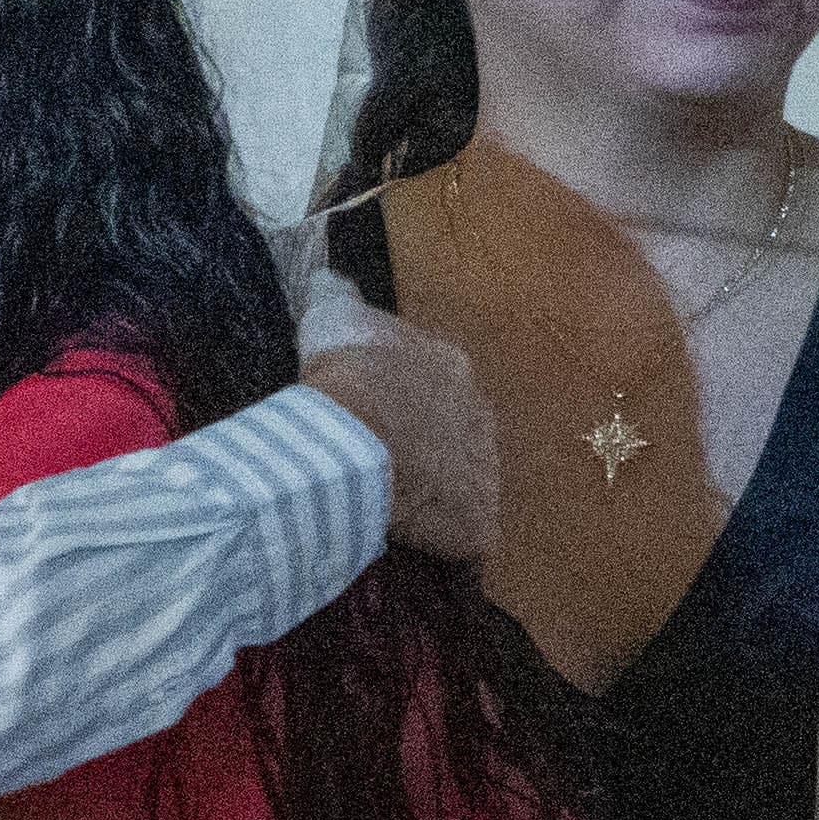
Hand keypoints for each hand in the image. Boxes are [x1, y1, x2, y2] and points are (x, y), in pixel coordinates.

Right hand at [297, 279, 499, 564]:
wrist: (355, 437)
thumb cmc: (345, 373)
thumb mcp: (333, 318)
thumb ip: (339, 298)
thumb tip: (332, 281)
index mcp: (453, 365)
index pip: (438, 379)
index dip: (404, 397)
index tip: (374, 410)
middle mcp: (481, 414)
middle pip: (458, 431)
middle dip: (429, 444)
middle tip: (384, 459)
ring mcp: (486, 471)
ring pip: (465, 482)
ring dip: (438, 491)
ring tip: (396, 503)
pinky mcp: (480, 523)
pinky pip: (462, 533)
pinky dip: (440, 537)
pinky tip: (409, 538)